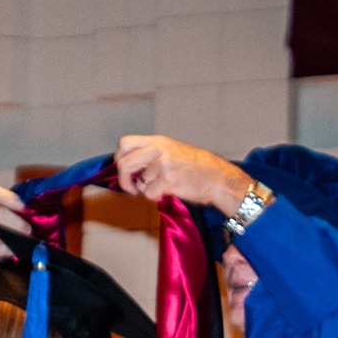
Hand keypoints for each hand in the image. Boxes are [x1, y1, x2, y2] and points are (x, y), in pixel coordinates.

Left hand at [115, 135, 249, 214]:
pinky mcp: (168, 180)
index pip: (124, 143)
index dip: (119, 159)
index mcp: (158, 141)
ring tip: (164, 186)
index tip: (125, 170)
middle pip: (124, 163)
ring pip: (139, 183)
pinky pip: (150, 194)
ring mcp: (163, 164)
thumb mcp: (172, 152)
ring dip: (147, 190)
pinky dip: (157, 197)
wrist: (218, 178)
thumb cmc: (196, 168)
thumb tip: (129, 169)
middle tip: (131, 188)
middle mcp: (159, 149)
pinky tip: (171, 190)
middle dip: (123, 179)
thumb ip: (150, 155)